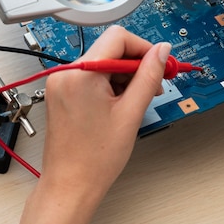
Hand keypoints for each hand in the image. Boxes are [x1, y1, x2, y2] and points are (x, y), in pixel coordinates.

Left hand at [10, 25, 170, 223]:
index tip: (160, 64)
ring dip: (124, 76)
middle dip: (135, 64)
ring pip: (102, 63)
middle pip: (109, 49)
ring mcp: (61, 83)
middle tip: (155, 85)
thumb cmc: (95, 158)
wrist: (70, 185)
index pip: (118, 38)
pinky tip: (121, 104)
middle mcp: (66, 73)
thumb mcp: (131, 113)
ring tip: (137, 101)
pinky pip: (91, 76)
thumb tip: (162, 51)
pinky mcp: (62, 93)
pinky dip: (110, 85)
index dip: (144, 49)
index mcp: (81, 74)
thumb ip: (148, 77)